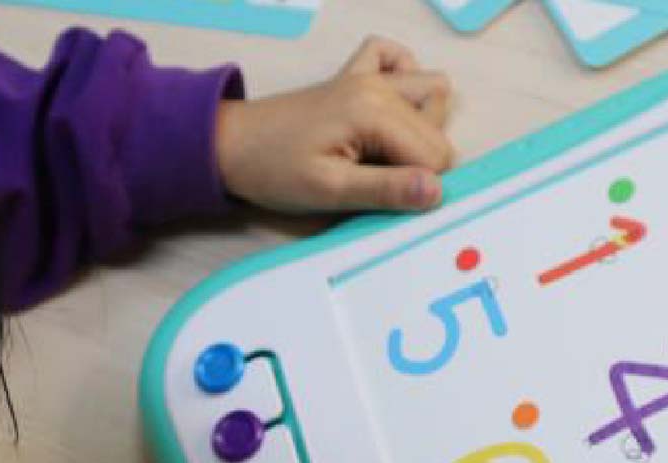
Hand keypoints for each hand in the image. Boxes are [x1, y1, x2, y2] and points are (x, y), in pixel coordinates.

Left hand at [215, 36, 453, 213]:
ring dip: (424, 124)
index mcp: (374, 112)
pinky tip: (390, 106)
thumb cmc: (274, 171)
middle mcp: (380, 86)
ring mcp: (368, 76)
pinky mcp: (355, 74)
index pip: (436, 157)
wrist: (230, 145)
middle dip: (421, 165)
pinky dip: (404, 76)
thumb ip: (387, 190)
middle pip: (438, 132)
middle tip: (377, 181)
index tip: (387, 200)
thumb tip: (437, 192)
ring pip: (432, 92)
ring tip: (389, 152)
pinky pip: (395, 58)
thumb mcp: (329, 191)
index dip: (420, 188)